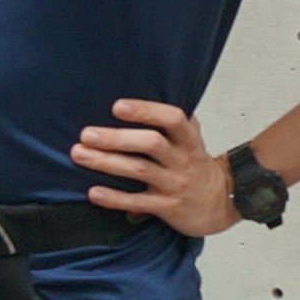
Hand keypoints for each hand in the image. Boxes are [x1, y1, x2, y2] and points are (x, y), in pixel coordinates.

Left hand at [73, 97, 230, 231]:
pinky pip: (138, 202)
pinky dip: (114, 198)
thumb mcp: (190, 139)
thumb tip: (138, 92)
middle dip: (116, 138)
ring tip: (80, 155)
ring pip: (140, 170)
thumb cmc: (195, 165)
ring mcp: (174, 184)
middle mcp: (182, 160)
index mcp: (188, 139)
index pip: (172, 119)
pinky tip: (94, 192)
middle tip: (87, 134)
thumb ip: (170, 120)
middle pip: (151, 144)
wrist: (218, 204)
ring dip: (107, 162)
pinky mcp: (167, 207)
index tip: (118, 107)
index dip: (145, 111)